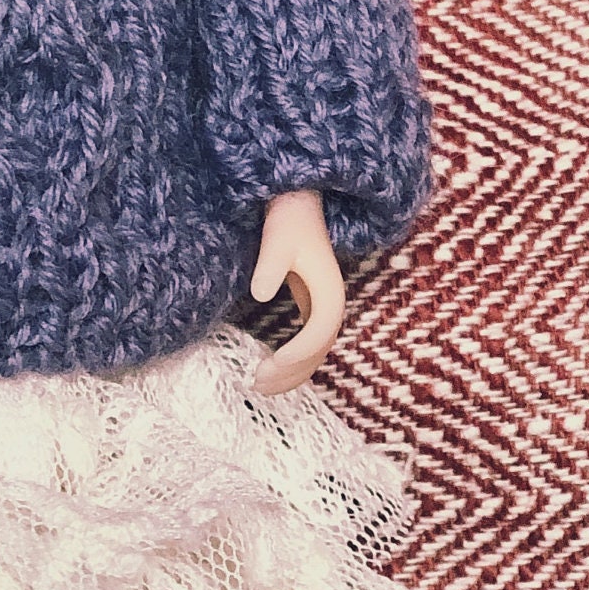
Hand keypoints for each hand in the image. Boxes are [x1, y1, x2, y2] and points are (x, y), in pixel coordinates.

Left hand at [248, 189, 344, 393]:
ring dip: (291, 375)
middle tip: (256, 382)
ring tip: (257, 384)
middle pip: (318, 352)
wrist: (299, 205)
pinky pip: (307, 346)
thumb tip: (259, 292)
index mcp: (331, 292)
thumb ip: (270, 265)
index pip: (318, 333)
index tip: (270, 362)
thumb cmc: (289, 221)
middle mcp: (332, 306)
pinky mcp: (312, 310)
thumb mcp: (277, 240)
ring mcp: (324, 310)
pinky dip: (291, 363)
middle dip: (290, 372)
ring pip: (314, 354)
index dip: (298, 352)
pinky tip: (267, 369)